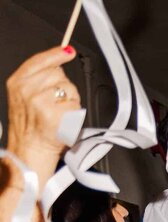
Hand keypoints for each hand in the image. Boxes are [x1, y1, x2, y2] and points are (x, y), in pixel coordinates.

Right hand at [5, 47, 80, 163]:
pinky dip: (74, 112)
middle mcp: (26, 89)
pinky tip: (63, 120)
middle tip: (55, 103)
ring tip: (59, 112)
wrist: (30, 149)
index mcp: (17, 82)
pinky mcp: (53, 112)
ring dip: (70, 99)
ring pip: (68, 88)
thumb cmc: (31, 125)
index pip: (39, 60)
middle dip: (63, 86)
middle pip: (58, 74)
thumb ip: (38, 78)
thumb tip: (58, 62)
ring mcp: (39, 100)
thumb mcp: (25, 96)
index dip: (56, 54)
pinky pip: (74, 104)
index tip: (68, 50)